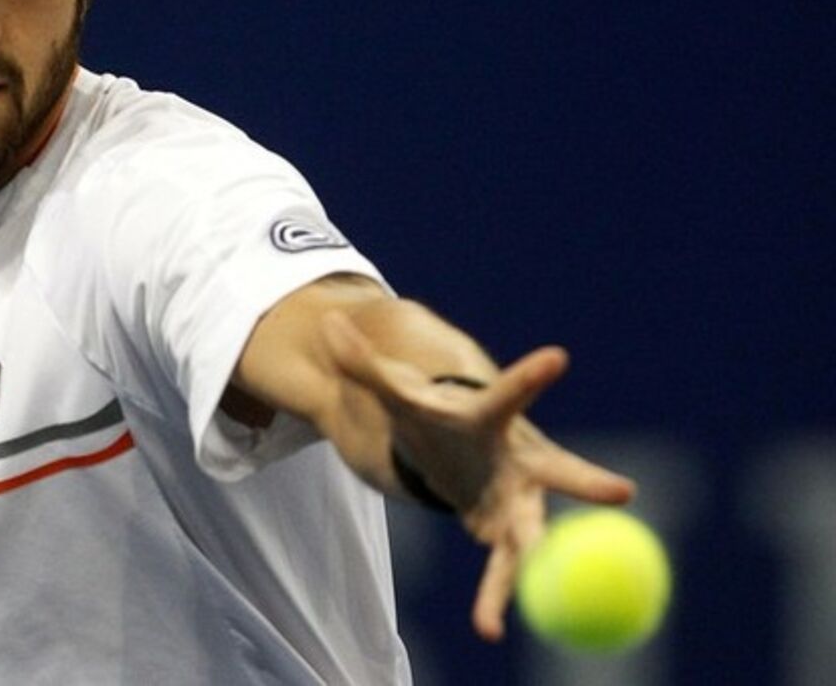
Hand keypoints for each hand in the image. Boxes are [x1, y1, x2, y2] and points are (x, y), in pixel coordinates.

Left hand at [318, 311, 635, 641]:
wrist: (453, 443)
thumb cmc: (431, 411)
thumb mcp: (394, 390)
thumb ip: (362, 364)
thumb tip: (330, 326)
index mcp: (491, 416)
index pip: (510, 393)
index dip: (531, 377)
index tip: (558, 357)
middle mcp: (519, 458)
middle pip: (557, 470)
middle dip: (587, 481)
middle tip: (622, 491)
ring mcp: (519, 498)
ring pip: (533, 533)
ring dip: (534, 564)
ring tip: (514, 600)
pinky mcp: (505, 531)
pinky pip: (505, 567)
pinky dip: (495, 594)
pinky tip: (484, 625)